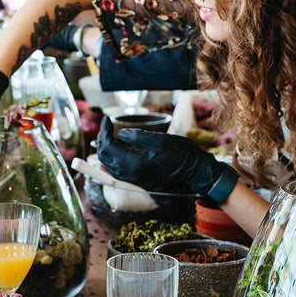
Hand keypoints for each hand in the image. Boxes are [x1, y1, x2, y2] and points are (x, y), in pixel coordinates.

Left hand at [96, 117, 237, 202]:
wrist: (193, 171)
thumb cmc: (180, 154)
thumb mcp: (160, 140)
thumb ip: (138, 136)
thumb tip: (120, 133)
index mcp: (133, 163)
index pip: (108, 146)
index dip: (104, 130)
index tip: (106, 118)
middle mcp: (129, 173)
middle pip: (104, 155)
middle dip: (102, 138)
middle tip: (106, 124)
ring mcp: (131, 178)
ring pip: (107, 163)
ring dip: (105, 147)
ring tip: (109, 133)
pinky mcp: (136, 178)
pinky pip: (115, 169)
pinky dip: (110, 157)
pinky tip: (114, 148)